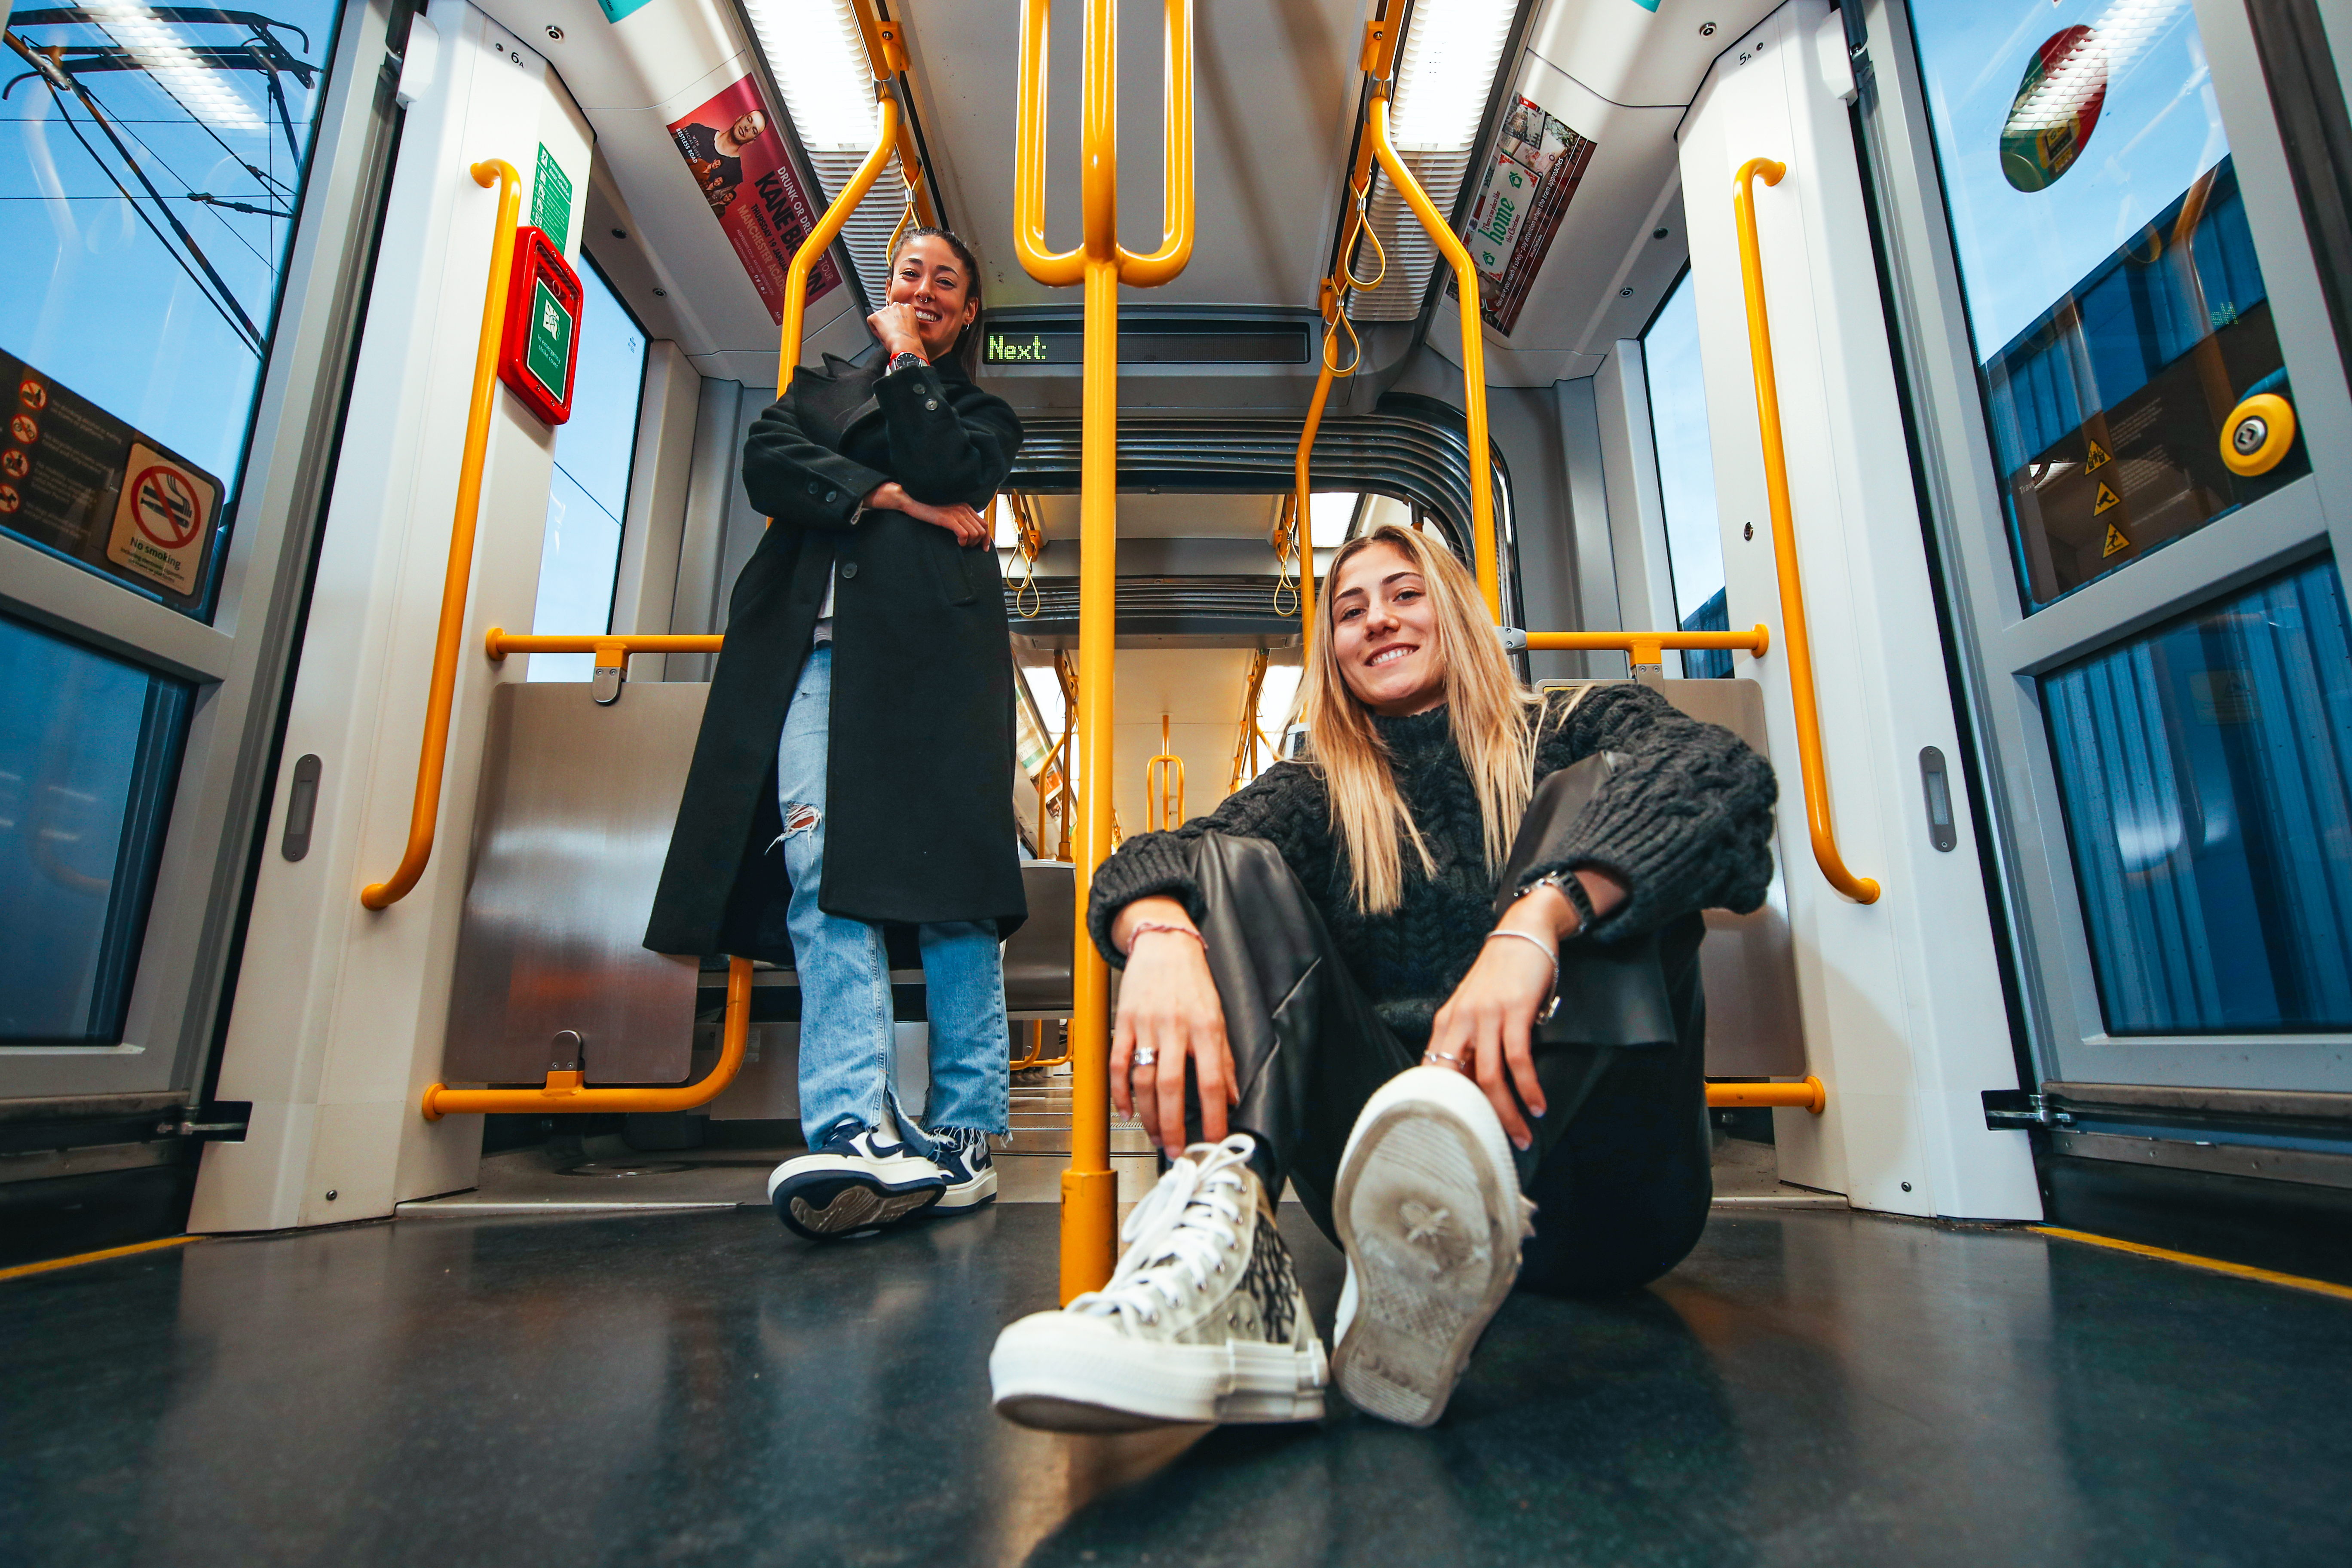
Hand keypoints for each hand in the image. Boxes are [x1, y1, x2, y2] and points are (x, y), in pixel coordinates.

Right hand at [862, 482, 990, 544]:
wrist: (913, 501)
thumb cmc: (928, 510)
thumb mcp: (948, 513)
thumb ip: (959, 519)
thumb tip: (970, 533)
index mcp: (966, 507)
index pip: (984, 523)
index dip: (987, 538)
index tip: (984, 548)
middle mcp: (964, 508)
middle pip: (982, 530)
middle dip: (978, 542)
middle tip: (967, 547)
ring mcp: (956, 513)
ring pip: (975, 534)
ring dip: (970, 543)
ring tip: (961, 544)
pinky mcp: (948, 518)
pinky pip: (964, 534)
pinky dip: (963, 542)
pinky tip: (957, 542)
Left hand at [866, 304, 925, 357]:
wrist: (906, 344)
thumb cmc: (911, 340)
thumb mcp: (913, 327)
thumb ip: (906, 322)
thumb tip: (899, 326)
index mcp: (908, 308)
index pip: (899, 311)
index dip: (897, 320)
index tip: (898, 327)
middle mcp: (897, 306)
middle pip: (889, 312)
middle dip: (889, 321)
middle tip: (891, 332)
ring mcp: (886, 310)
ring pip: (880, 316)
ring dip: (881, 324)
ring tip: (886, 335)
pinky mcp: (877, 315)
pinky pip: (871, 320)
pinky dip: (873, 328)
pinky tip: (880, 335)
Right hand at [1109, 897, 1237, 1154]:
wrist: (1164, 945)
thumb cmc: (1193, 982)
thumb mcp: (1219, 1017)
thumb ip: (1224, 1059)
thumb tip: (1232, 1097)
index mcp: (1205, 1028)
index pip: (1212, 1081)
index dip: (1213, 1115)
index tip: (1214, 1139)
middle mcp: (1176, 1028)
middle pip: (1171, 1087)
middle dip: (1173, 1125)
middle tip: (1177, 1150)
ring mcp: (1146, 1026)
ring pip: (1143, 1080)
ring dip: (1148, 1115)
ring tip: (1156, 1137)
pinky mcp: (1124, 1023)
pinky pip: (1118, 1064)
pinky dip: (1120, 1092)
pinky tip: (1127, 1112)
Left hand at [1424, 926, 1556, 1150]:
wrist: (1523, 931)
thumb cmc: (1501, 976)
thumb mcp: (1476, 1008)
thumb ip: (1471, 1041)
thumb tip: (1473, 1084)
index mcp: (1447, 1023)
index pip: (1434, 1073)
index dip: (1443, 1106)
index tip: (1455, 1134)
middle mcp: (1460, 1020)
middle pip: (1459, 1082)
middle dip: (1477, 1119)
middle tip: (1492, 1145)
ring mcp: (1486, 1015)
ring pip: (1490, 1076)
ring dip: (1508, 1111)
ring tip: (1522, 1135)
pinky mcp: (1513, 1010)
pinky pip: (1518, 1058)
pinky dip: (1528, 1086)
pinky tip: (1538, 1105)